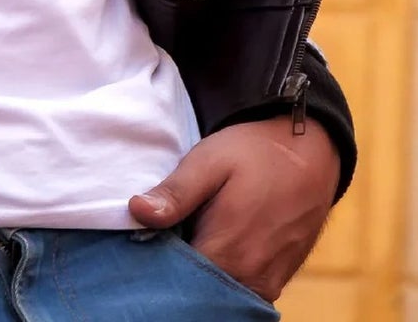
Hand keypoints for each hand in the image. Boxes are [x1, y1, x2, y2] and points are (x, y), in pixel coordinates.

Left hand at [129, 116, 339, 301]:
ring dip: (198, 277)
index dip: (155, 264)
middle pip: (198, 292)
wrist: (311, 152)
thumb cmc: (255, 152)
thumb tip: (136, 212)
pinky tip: (208, 250)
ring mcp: (267, 284)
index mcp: (227, 252)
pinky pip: (240, 291)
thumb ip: (176, 193)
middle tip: (162, 240)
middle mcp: (250, 278)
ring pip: (219, 295)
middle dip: (176, 273)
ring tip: (184, 242)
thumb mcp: (209, 161)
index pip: (177, 280)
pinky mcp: (277, 281)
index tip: (141, 244)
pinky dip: (221, 278)